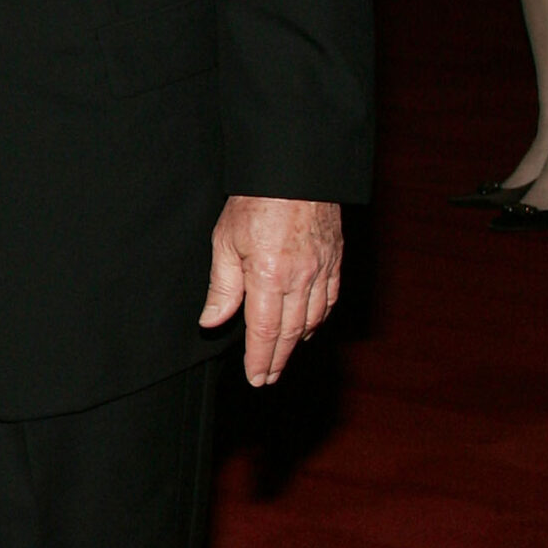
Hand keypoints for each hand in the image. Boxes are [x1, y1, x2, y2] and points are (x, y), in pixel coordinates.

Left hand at [199, 195, 341, 386]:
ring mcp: (322, 270)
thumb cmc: (256, 200)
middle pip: (289, 331)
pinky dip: (318, 319)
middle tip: (268, 377)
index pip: (264, 331)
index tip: (256, 377)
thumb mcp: (225, 241)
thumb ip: (222, 286)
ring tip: (282, 356)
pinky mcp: (335, 260)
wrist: (295, 169)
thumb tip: (212, 320)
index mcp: (270, 276)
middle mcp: (300, 278)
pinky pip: (330, 299)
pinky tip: (308, 327)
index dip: (261, 359)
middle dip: (277, 358)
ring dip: (296, 342)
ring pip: (312, 319)